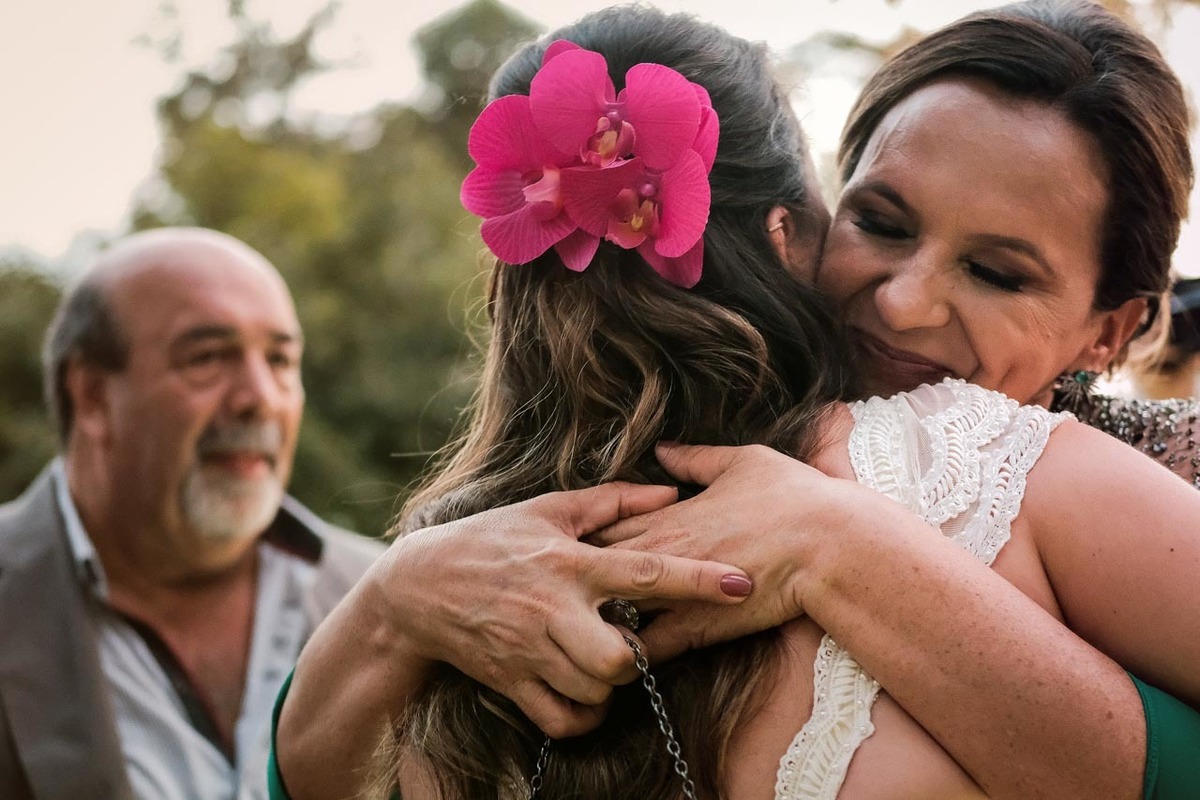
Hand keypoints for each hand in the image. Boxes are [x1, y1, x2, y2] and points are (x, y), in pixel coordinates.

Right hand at [370, 481, 753, 737]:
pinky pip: (562, 719)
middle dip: (640, 655)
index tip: (740, 582)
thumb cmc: (491, 539)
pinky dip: (584, 715)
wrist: (418, 586)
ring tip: (606, 661)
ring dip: (613, 684)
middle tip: (633, 640)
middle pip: (620, 656)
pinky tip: (585, 691)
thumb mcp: (548, 509)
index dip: (697, 579)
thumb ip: (613, 501)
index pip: (644, 572)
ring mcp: (529, 651)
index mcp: (569, 561)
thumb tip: (670, 491)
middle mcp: (552, 609)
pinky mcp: (511, 682)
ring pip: (594, 689)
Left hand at [592, 442, 880, 662]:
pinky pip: (646, 646)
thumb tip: (664, 450)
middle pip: (596, 567)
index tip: (574, 544)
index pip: (603, 526)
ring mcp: (676, 592)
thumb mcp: (743, 461)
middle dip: (580, 577)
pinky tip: (619, 654)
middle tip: (565, 586)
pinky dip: (628, 649)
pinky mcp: (697, 627)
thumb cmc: (795, 498)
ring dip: (598, 613)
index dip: (585, 537)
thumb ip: (696, 459)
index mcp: (670, 515)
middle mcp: (663, 553)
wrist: (832, 545)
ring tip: (584, 622)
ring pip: (612, 607)